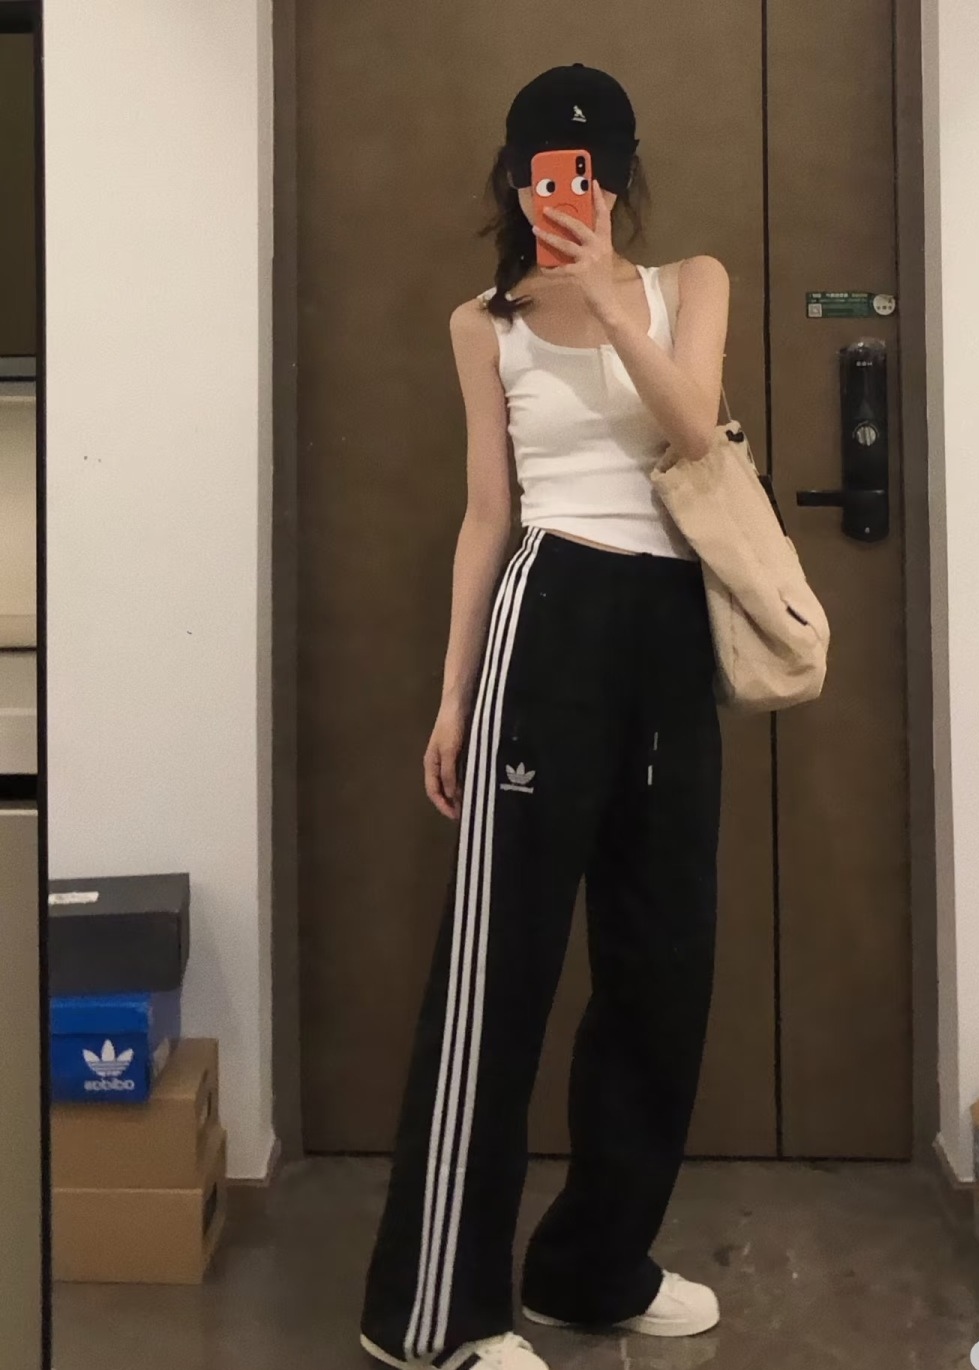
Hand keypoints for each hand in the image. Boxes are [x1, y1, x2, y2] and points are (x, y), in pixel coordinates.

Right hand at [424, 703, 466, 819]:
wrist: (459, 702)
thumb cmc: (451, 726)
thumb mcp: (449, 751)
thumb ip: (449, 773)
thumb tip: (451, 795)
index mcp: (431, 764)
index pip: (433, 791)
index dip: (443, 806)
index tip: (457, 817)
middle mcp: (438, 763)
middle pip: (442, 789)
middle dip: (452, 802)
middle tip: (468, 813)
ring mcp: (448, 757)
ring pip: (452, 781)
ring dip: (460, 793)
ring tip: (474, 802)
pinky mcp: (459, 750)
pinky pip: (461, 771)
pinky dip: (466, 781)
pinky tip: (477, 784)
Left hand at [533, 179, 617, 316]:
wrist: (607, 302)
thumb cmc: (601, 279)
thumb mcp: (600, 257)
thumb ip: (590, 244)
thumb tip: (571, 233)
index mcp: (604, 241)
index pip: (603, 216)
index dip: (598, 199)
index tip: (594, 182)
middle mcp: (598, 247)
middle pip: (578, 226)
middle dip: (561, 216)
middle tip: (546, 209)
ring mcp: (588, 260)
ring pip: (565, 244)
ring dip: (548, 237)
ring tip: (536, 230)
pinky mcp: (579, 274)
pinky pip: (559, 269)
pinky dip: (549, 270)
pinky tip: (542, 268)